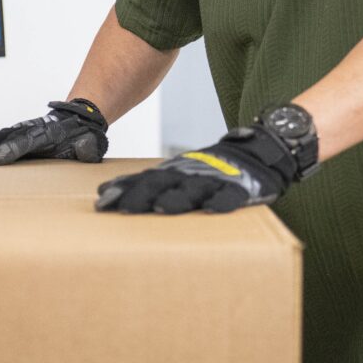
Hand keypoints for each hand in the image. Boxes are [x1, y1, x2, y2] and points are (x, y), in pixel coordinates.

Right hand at [0, 99, 107, 164]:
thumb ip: (87, 148)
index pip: (24, 141)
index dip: (10, 150)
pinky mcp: (9, 137)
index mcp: (46, 133)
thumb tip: (83, 149)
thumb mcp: (91, 143)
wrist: (78, 118)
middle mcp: (26, 130)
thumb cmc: (84, 136)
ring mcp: (16, 132)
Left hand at [95, 125, 297, 213]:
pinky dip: (222, 202)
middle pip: (163, 184)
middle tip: (121, 208)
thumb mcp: (183, 172)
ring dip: (178, 198)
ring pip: (194, 190)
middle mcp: (193, 174)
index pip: (146, 180)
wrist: (260, 152)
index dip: (125, 189)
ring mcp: (217, 180)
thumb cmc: (214, 170)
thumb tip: (108, 193)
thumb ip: (153, 183)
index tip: (102, 199)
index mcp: (178, 171)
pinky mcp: (241, 189)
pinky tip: (212, 210)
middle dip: (141, 195)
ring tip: (162, 208)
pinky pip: (231, 196)